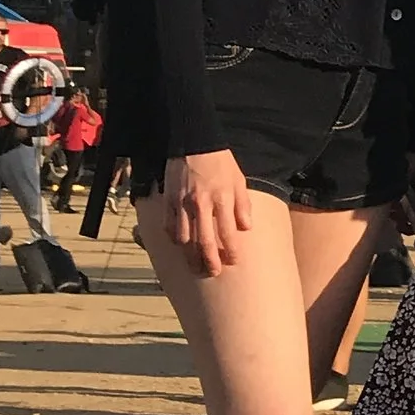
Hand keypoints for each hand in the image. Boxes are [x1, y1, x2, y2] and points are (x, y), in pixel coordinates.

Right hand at [165, 148, 252, 274]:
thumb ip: (243, 205)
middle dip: (209, 261)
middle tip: (213, 272)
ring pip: (183, 238)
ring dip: (189, 256)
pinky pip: (168, 226)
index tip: (234, 261)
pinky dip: (173, 238)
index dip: (231, 250)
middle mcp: (201, 204)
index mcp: (222, 198)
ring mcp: (182, 203)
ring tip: (195, 266)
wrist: (193, 142)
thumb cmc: (220, 161)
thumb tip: (246, 228)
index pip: (228, 233)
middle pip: (204, 241)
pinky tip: (179, 245)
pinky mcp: (168, 200)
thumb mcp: (239, 180)